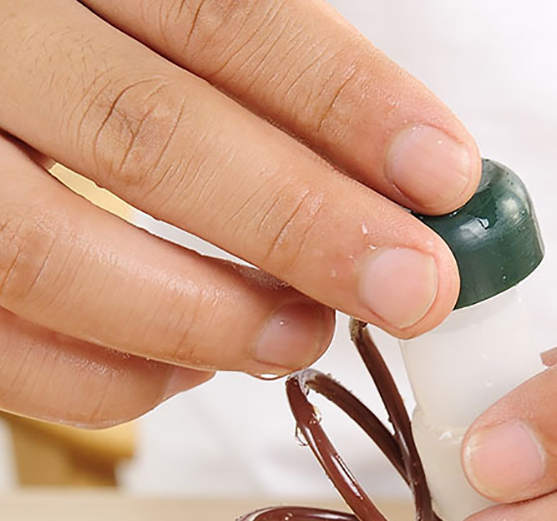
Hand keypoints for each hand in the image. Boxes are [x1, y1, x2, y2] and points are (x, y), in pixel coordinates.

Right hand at [0, 0, 477, 425]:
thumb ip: (247, 75)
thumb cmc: (63, 52)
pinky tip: (194, 367)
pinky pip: (7, 350)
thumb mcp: (139, 18)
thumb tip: (401, 182)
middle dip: (304, 226)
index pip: (220, 15)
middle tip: (414, 289)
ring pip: (53, 255)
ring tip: (306, 336)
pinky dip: (118, 380)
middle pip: (148, 135)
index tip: (445, 174)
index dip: (343, 101)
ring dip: (212, 318)